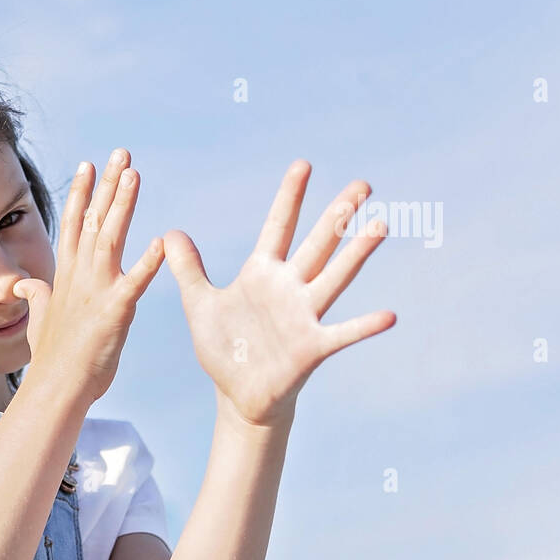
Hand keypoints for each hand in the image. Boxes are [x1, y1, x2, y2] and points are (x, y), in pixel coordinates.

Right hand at [13, 149, 164, 406]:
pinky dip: (148, 264)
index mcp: (66, 276)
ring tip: (135, 175)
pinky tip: (161, 242)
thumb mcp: (38, 318)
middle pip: (94, 221)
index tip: (89, 164)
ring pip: (110, 239)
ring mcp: (96, 292)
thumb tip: (21, 283)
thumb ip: (34, 294)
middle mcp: (79, 277)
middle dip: (108, 185)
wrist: (56, 387)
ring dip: (123, 206)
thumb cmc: (52, 357)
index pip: (74, 224)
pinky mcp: (114, 312)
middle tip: (121, 153)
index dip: (82, 193)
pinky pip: (135, 283)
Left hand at [163, 160, 395, 427]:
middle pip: (317, 244)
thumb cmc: (224, 348)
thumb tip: (170, 233)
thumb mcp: (199, 304)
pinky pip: (342, 334)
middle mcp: (289, 288)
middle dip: (337, 214)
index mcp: (262, 273)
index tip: (303, 164)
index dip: (289, 197)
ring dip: (357, 253)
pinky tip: (390, 316)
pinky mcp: (311, 347)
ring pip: (334, 278)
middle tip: (363, 183)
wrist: (237, 394)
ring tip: (381, 225)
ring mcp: (303, 316)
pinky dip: (364, 326)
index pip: (278, 227)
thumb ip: (188, 269)